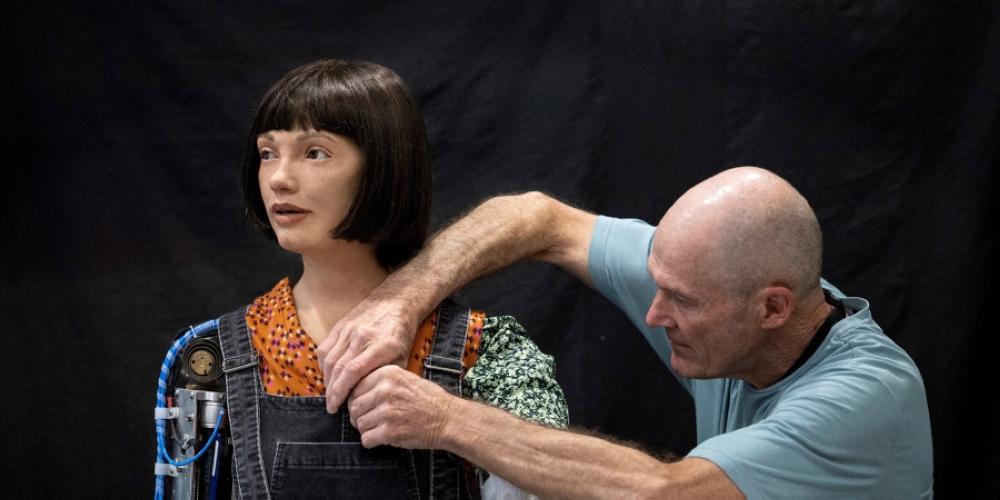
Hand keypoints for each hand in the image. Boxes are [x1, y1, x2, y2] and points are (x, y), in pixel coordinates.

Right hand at [318, 298, 418, 412]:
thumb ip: (385, 377)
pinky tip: (329, 374)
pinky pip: (324, 347)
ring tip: (330, 393)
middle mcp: (361, 337)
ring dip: (326, 379)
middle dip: (331, 391)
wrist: (396, 302)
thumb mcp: (402, 357)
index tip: (336, 407)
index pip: (352, 372)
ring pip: (328, 359)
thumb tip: (369, 398)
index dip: (340, 392)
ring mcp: (349, 329)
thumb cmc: (401, 333)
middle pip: (338, 368)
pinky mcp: (340, 325)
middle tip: (331, 406)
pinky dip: (323, 364)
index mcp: (380, 347)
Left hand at [348, 365, 455, 449]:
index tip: (367, 405)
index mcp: (387, 374)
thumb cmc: (428, 399)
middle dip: (360, 415)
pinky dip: (372, 441)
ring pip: (358, 424)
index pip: (355, 387)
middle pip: (354, 406)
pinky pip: (366, 439)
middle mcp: (384, 390)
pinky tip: (384, 437)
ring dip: (367, 429)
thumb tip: (354, 392)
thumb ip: (381, 381)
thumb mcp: (405, 378)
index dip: (359, 398)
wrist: (448, 419)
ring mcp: (386, 412)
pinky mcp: (389, 432)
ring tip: (382, 428)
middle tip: (373, 419)